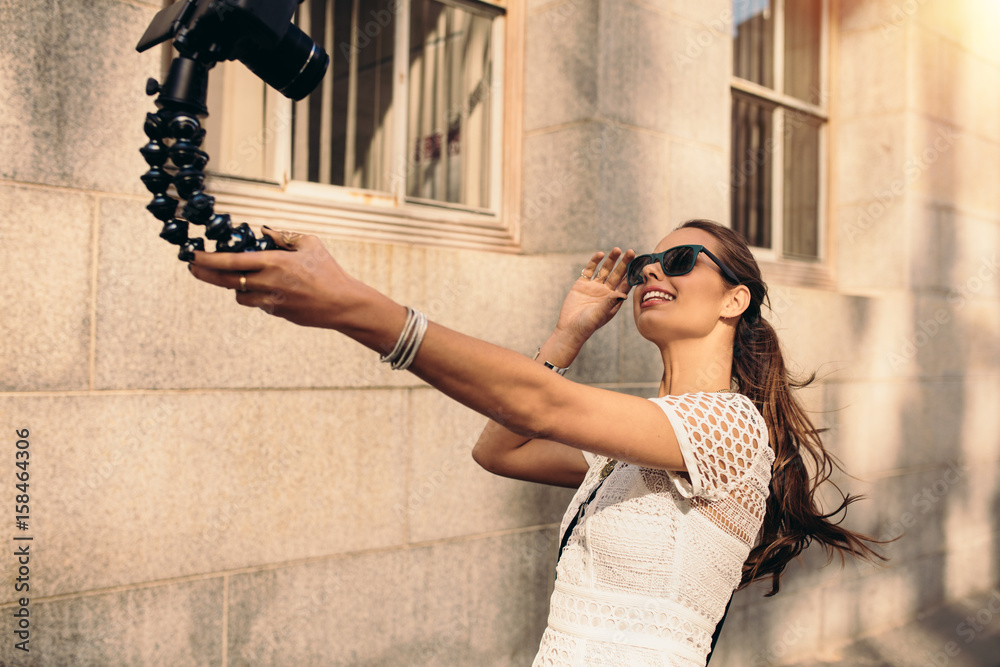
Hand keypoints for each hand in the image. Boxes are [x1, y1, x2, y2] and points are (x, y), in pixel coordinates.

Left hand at [187, 228, 365, 329]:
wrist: (342, 304)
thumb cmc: (328, 271)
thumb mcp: (309, 244)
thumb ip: (284, 236)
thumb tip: (264, 231)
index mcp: (274, 263)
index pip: (232, 262)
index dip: (208, 259)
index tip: (194, 256)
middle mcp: (268, 283)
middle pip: (225, 280)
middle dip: (205, 273)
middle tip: (192, 267)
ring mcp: (271, 301)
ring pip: (239, 295)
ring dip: (233, 286)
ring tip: (237, 277)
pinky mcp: (277, 313)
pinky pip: (257, 303)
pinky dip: (255, 295)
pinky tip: (264, 288)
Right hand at [554, 248, 635, 346]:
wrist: (570, 328)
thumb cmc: (587, 325)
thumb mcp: (600, 314)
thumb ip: (610, 303)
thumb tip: (624, 294)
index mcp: (614, 300)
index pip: (626, 284)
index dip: (632, 274)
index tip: (639, 264)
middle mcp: (605, 292)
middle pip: (617, 274)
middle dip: (624, 263)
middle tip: (631, 252)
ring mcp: (594, 287)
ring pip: (605, 270)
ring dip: (611, 260)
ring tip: (617, 249)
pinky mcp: (582, 284)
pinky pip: (589, 270)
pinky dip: (594, 262)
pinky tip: (600, 254)